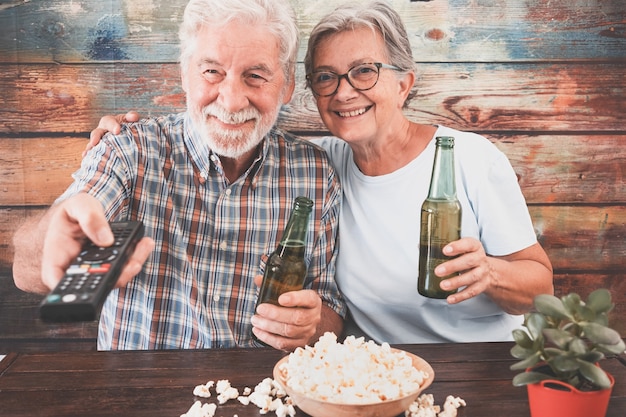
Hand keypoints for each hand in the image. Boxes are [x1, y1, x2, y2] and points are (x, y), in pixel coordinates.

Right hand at [41, 193, 154, 290]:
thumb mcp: (78, 205)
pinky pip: (122, 268)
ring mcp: (92, 270)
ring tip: (145, 245)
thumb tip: (106, 240)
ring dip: (131, 265)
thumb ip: (90, 218)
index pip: (55, 279)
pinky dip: (135, 257)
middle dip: (116, 275)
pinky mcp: (107, 266)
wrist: (83, 211)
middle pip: (92, 283)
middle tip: (134, 263)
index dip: (67, 291)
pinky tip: (145, 243)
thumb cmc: (74, 210)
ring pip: (112, 277)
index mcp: (57, 254)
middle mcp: (74, 267)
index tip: (87, 288)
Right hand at [84, 111, 140, 156]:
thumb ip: (132, 117)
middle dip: (95, 137)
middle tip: (95, 142)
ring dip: (90, 147)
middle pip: (96, 133)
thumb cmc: (130, 127)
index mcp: (109, 122)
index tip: (117, 131)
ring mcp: (99, 141)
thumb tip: (134, 117)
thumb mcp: (131, 120)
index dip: (112, 126)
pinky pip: (92, 152)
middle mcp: (102, 131)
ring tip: (87, 152)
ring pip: (92, 143)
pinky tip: (85, 157)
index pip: (109, 122)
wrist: (130, 138)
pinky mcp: (99, 150)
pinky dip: (88, 154)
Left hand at [251, 275, 321, 350]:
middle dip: (276, 314)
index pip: (308, 298)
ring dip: (269, 326)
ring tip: (255, 320)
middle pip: (297, 317)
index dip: (295, 299)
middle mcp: (313, 317)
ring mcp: (308, 332)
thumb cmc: (295, 303)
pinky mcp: (299, 344)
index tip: (280, 298)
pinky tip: (258, 331)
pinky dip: (268, 338)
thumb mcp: (290, 291)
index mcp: (313, 301)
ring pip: (289, 331)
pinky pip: (284, 344)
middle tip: (260, 309)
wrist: (306, 320)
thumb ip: (275, 284)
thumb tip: (257, 279)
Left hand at [434, 237, 552, 313]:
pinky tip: (450, 299)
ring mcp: (484, 273)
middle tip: (439, 270)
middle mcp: (481, 259)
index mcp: (475, 247)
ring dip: (457, 282)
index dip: (458, 246)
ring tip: (443, 285)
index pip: (469, 244)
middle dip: (454, 266)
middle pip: (470, 262)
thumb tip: (418, 245)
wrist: (492, 270)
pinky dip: (461, 296)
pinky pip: (473, 292)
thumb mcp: (462, 249)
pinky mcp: (483, 285)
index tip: (445, 249)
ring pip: (472, 278)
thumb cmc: (469, 256)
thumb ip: (443, 248)